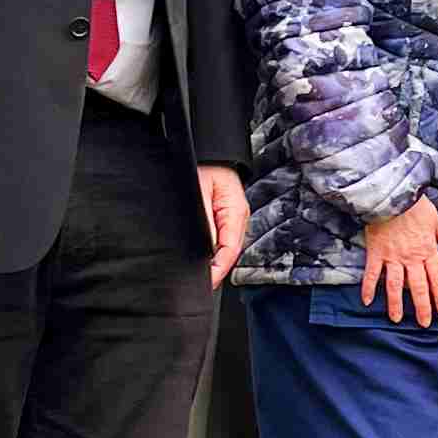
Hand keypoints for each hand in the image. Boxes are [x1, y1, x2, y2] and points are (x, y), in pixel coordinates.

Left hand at [197, 164, 248, 285]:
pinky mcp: (224, 218)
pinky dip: (213, 253)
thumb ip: (205, 222)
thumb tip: (205, 250)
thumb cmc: (205, 167)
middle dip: (216, 271)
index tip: (206, 283)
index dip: (218, 270)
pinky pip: (221, 241)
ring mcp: (233, 219)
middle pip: (229, 253)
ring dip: (214, 263)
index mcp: (236, 212)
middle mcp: (238, 218)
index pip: (230, 250)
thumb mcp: (200, 193)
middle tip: (199, 286)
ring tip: (200, 278)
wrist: (210, 152)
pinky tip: (203, 261)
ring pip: (225, 249)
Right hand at [361, 197, 437, 327]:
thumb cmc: (414, 204)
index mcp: (427, 249)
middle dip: (422, 307)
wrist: (391, 194)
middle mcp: (411, 257)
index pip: (437, 278)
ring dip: (396, 304)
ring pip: (395, 286)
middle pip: (418, 287)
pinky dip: (368, 288)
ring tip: (396, 319)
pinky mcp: (376, 253)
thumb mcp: (435, 218)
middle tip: (424, 323)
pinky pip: (372, 274)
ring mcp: (392, 257)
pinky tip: (367, 301)